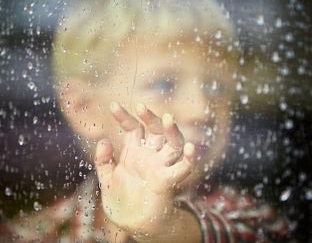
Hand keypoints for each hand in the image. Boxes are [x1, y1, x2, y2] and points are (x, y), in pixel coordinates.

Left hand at [94, 102, 194, 234]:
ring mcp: (160, 167)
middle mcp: (149, 156)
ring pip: (172, 144)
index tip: (113, 105)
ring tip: (168, 118)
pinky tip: (190, 147)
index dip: (124, 117)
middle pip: (154, 130)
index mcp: (134, 152)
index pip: (132, 128)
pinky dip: (188, 158)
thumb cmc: (121, 201)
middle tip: (141, 106)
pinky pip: (182, 168)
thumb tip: (103, 140)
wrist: (133, 224)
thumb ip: (104, 161)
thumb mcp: (107, 179)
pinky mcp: (167, 181)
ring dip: (172, 131)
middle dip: (149, 118)